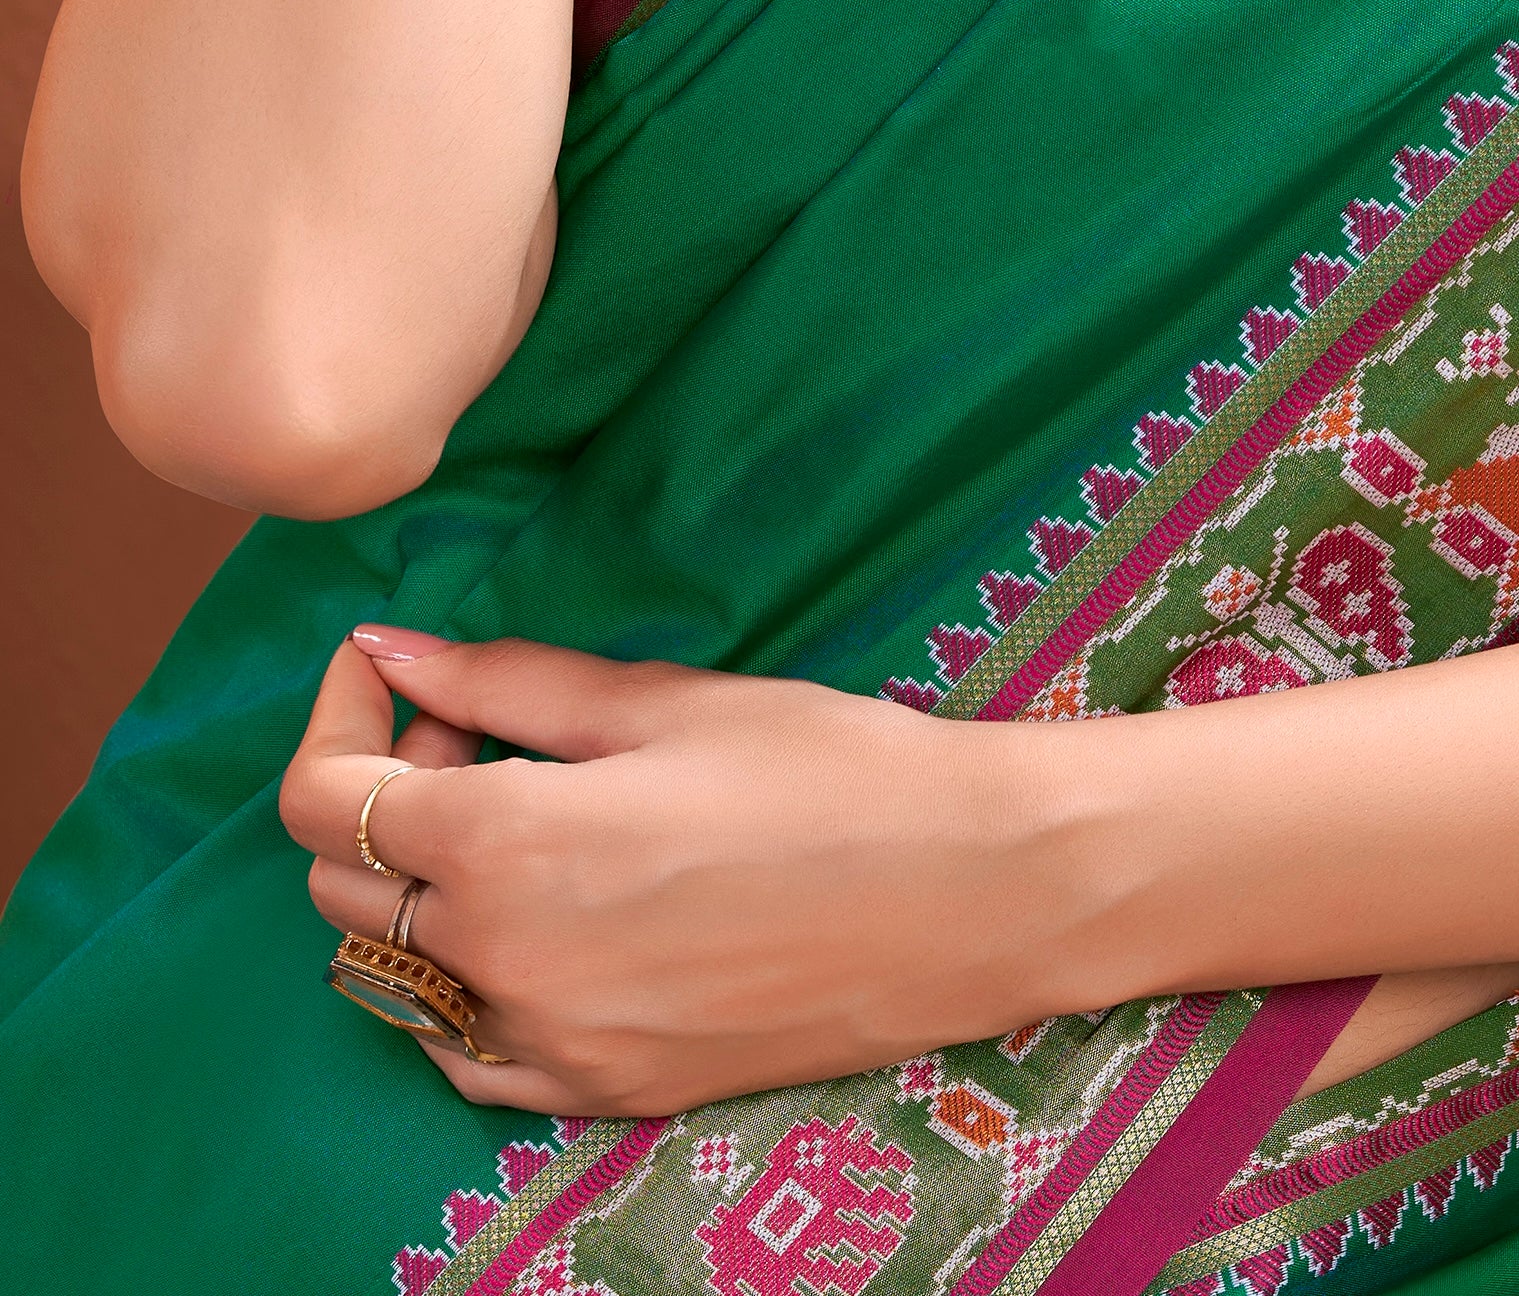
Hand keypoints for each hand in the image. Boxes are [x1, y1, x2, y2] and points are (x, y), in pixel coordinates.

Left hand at [284, 629, 1053, 1117]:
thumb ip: (505, 682)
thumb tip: (389, 652)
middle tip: (488, 735)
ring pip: (394, 974)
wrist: (967, 893)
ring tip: (531, 820)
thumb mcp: (665, 700)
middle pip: (344, 886)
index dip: (339, 719)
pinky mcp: (599, 1093)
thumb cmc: (829, 769)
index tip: (395, 677)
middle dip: (388, 792)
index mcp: (507, 846)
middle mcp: (501, 965)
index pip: (323, 800)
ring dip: (423, 889)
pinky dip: (468, 981)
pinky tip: (553, 917)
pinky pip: (467, 1050)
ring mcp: (547, 1047)